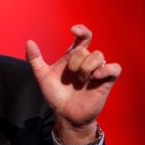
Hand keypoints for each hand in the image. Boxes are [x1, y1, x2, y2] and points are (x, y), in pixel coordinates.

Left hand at [26, 24, 120, 144]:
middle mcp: (85, 62)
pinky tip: (95, 76)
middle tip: (70, 75)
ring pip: (99, 55)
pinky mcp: (105, 82)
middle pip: (84, 50)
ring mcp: (97, 71)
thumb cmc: (55, 95)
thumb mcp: (42, 76)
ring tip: (81, 80)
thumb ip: (34, 59)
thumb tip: (29, 42)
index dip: (81, 30)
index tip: (73, 30)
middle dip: (75, 62)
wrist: (65, 115)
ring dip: (87, 67)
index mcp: (72, 57)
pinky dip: (106, 69)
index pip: (83, 37)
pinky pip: (115, 68)